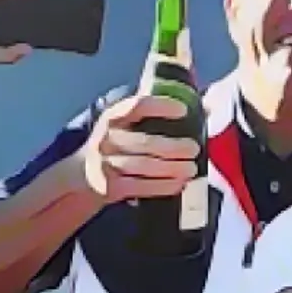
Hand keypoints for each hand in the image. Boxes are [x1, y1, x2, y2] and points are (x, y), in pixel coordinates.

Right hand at [78, 92, 198, 202]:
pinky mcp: (108, 187)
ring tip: (191, 169)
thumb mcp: (128, 126)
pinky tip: (179, 184)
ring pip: (142, 166)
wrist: (83, 175)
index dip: (161, 107)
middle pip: (144, 142)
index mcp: (114, 116)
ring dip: (171, 169)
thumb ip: (159, 116)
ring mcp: (104, 163)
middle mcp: (106, 138)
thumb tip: (208, 109)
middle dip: (172, 147)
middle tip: (194, 149)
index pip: (137, 106)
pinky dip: (161, 186)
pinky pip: (139, 186)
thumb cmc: (118, 144)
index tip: (183, 110)